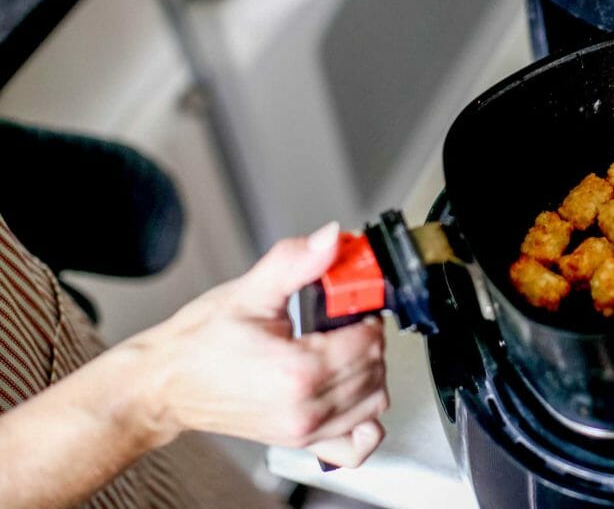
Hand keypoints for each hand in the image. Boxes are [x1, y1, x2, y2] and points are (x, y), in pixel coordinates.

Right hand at [131, 222, 388, 467]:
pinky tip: (353, 394)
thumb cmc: (201, 342)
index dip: (366, 313)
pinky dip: (366, 421)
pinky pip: (357, 444)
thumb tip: (330, 240)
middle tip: (345, 320)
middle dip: (368, 338)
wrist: (166, 383)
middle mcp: (305, 407)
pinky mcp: (302, 443)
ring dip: (371, 371)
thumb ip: (296, 262)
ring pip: (374, 402)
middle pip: (375, 369)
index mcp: (296, 370)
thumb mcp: (249, 291)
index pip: (368, 340)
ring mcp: (305, 431)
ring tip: (344, 349)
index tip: (352, 301)